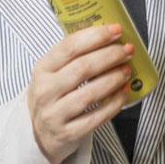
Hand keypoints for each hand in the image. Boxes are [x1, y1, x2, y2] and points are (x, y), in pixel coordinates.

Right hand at [28, 24, 134, 163]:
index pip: (69, 47)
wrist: (38, 133)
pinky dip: (114, 103)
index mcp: (42, 69)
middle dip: (109, 56)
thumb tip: (107, 35)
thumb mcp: (51, 73)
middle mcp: (45, 91)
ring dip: (113, 79)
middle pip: (82, 68)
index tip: (116, 30)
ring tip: (126, 70)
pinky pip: (96, 117)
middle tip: (127, 50)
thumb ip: (72, 56)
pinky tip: (123, 93)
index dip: (95, 36)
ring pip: (90, 93)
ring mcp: (55, 114)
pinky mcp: (68, 133)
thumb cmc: (51, 95)